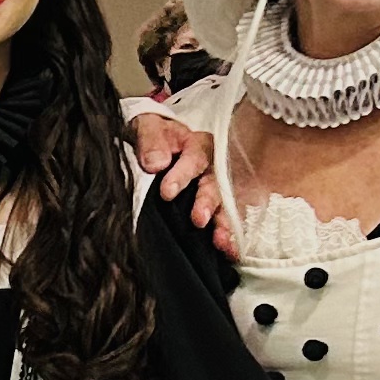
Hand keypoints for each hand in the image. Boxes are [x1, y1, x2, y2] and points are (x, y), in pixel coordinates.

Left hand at [128, 110, 231, 253]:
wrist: (162, 141)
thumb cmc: (157, 136)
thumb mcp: (148, 128)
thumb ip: (150, 142)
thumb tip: (155, 164)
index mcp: (199, 145)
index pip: (193, 159)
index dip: (181, 175)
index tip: (166, 192)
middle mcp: (216, 166)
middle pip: (216, 184)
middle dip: (207, 202)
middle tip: (198, 220)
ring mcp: (221, 186)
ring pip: (227, 204)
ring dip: (225, 224)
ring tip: (221, 242)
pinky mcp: (221, 204)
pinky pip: (230, 218)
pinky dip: (231, 235)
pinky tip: (231, 251)